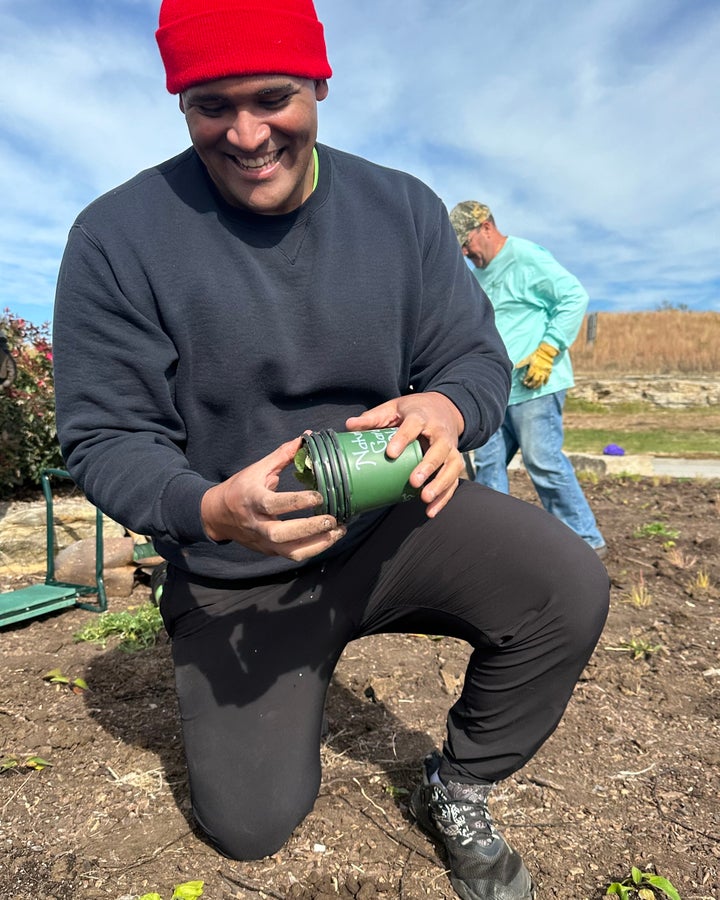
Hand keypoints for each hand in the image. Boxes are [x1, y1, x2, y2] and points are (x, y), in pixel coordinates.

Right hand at [200, 437, 345, 560]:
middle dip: (309, 528)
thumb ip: (283, 455)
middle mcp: (256, 524)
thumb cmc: (241, 488)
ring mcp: (263, 541)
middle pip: (281, 533)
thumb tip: (306, 437)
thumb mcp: (258, 469)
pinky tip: (331, 537)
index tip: (318, 496)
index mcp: (251, 499)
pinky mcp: (270, 551)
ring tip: (339, 530)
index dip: (297, 502)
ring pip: (290, 551)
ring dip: (318, 543)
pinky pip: (294, 555)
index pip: (273, 504)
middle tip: (332, 519)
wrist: (218, 516)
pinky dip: (315, 549)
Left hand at [345, 392, 464, 517]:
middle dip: (428, 466)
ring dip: (440, 484)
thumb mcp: (393, 408)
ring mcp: (451, 448)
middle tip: (414, 481)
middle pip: (438, 449)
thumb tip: (349, 425)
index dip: (403, 439)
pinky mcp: (455, 462)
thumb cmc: (413, 411)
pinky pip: (453, 481)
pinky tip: (430, 511)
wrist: (443, 408)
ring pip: (451, 467)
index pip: (414, 426)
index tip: (391, 453)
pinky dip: (444, 497)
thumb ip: (373, 418)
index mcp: (422, 416)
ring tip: (424, 498)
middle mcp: (440, 432)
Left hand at [515, 341, 558, 388]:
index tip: (523, 381)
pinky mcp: (548, 371)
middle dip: (531, 384)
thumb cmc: (536, 354)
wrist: (546, 351)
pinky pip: (547, 378)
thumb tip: (515, 366)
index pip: (529, 375)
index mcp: (533, 367)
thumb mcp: (528, 358)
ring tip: (534, 387)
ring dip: (537, 385)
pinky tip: (543, 384)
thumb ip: (522, 363)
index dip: (526, 379)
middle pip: (534, 380)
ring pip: (540, 381)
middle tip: (528, 386)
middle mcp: (539, 370)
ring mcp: (544, 371)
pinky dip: (545, 382)